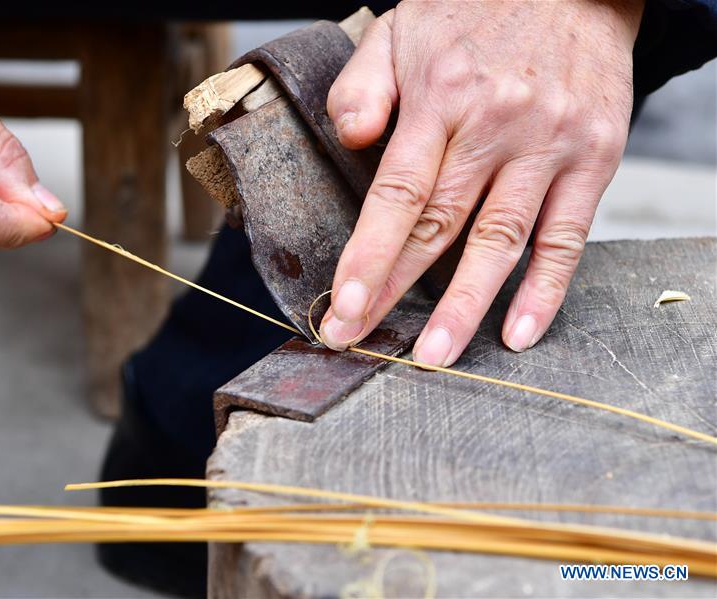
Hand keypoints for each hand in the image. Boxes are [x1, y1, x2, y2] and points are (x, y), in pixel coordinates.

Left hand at [320, 0, 642, 363]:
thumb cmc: (477, 11)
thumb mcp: (401, 28)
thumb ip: (363, 86)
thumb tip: (350, 138)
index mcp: (441, 97)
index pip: (396, 194)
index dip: (368, 258)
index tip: (343, 307)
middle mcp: (496, 126)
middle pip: (438, 227)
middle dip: (395, 291)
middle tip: (362, 340)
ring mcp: (549, 145)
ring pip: (501, 242)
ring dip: (466, 306)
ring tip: (434, 355)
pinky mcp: (595, 158)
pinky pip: (567, 238)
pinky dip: (545, 291)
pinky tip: (517, 332)